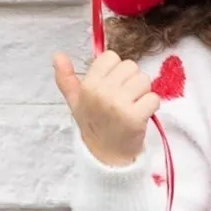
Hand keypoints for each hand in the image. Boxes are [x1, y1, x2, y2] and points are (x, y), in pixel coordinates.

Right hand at [53, 49, 157, 165]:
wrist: (106, 155)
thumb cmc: (93, 124)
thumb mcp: (75, 101)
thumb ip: (66, 77)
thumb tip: (57, 55)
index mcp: (87, 85)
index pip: (111, 57)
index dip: (116, 71)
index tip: (112, 87)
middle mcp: (101, 92)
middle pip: (131, 66)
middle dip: (131, 81)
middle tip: (123, 100)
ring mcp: (118, 105)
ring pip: (144, 80)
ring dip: (143, 93)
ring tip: (132, 107)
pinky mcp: (135, 117)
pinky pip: (154, 98)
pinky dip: (151, 107)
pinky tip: (140, 116)